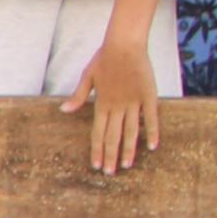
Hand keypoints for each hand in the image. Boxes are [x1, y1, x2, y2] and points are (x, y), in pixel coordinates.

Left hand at [67, 30, 161, 174]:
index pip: (98, 133)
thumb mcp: (87, 76)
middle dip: (111, 156)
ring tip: (127, 166)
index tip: (97, 165)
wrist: (124, 44)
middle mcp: (117, 106)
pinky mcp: (148, 96)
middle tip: (110, 173)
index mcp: (102, 104)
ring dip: (129, 150)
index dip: (97, 150)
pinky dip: (152, 132)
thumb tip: (63, 110)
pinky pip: (151, 118)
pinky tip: (152, 147)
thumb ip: (78, 96)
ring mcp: (133, 102)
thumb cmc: (104, 58)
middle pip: (113, 136)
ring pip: (131, 131)